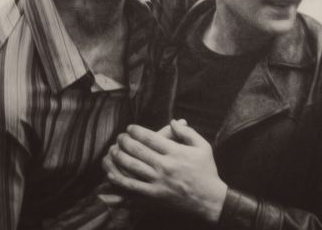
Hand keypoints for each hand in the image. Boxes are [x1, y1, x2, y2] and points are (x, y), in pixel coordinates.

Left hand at [103, 120, 226, 222]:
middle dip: (125, 141)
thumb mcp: (203, 147)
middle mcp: (165, 165)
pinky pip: (133, 187)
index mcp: (176, 152)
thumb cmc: (207, 171)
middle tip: (119, 136)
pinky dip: (121, 180)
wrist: (210, 200)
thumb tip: (173, 121)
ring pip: (133, 167)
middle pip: (138, 150)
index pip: (150, 137)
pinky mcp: (155, 196)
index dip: (137, 131)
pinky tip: (111, 173)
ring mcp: (159, 181)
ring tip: (113, 150)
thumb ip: (187, 132)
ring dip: (120, 157)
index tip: (130, 127)